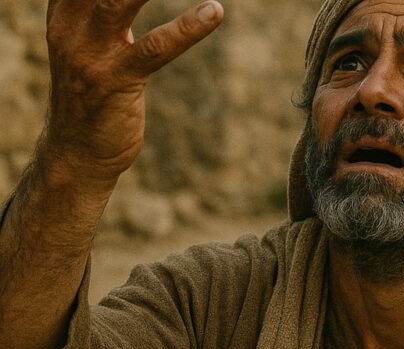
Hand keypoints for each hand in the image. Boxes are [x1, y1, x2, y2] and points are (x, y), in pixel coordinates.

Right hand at [43, 0, 223, 182]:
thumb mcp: (88, 43)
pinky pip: (154, 49)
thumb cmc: (92, 95)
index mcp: (64, 10)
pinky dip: (186, 28)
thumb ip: (100, 9)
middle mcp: (70, 25)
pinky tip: (214, 12)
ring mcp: (89, 53)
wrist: (77, 153)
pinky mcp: (114, 82)